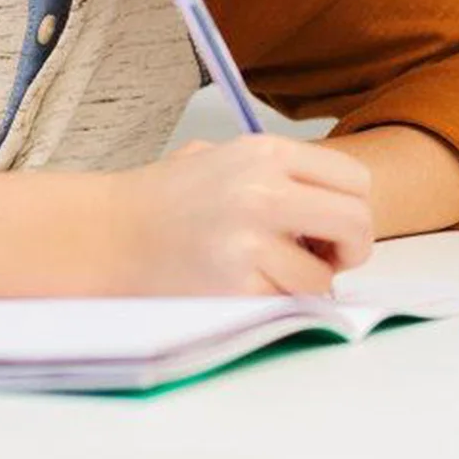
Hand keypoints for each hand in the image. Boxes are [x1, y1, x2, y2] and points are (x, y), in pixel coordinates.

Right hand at [106, 135, 373, 294]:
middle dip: (353, 248)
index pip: (354, 179)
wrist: (101, 235)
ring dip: (308, 284)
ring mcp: (248, 243)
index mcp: (266, 153)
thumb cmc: (163, 199)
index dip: (354, 206)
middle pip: (356, 223)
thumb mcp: (224, 157)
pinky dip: (275, 304)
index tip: (335, 225)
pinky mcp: (232, 288)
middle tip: (330, 258)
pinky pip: (285, 304)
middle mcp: (263, 192)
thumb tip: (338, 200)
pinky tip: (246, 288)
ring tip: (272, 273)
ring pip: (324, 277)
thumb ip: (281, 171)